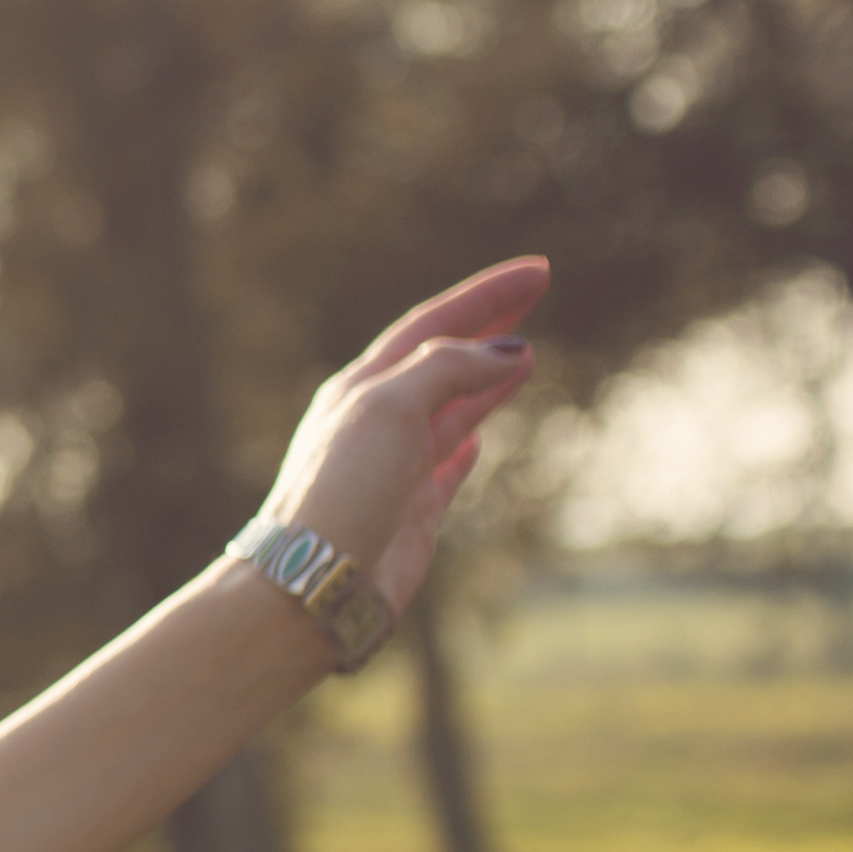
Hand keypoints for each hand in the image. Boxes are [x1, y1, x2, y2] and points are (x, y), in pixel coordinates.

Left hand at [255, 257, 549, 616]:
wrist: (313, 580)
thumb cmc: (341, 490)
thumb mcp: (391, 408)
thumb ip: (446, 370)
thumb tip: (509, 350)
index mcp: (363, 385)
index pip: (433, 323)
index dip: (486, 295)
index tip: (539, 271)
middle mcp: (377, 420)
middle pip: (444, 357)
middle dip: (489, 324)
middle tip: (538, 290)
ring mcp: (396, 466)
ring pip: (451, 408)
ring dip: (488, 379)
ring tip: (528, 356)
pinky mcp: (412, 511)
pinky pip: (446, 466)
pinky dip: (466, 444)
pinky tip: (482, 436)